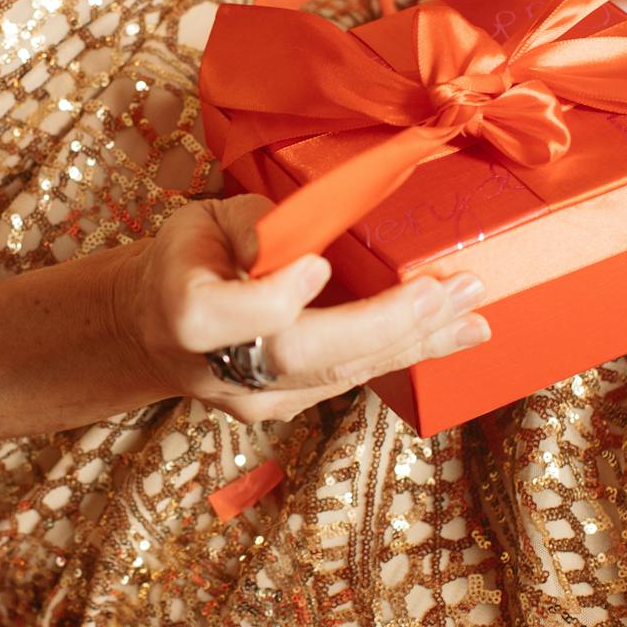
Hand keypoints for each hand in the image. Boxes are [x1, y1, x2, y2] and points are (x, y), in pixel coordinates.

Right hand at [111, 194, 490, 424]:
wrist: (154, 325)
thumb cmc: (185, 259)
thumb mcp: (198, 220)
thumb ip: (247, 226)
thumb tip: (303, 238)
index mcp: (187, 314)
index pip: (234, 317)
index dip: (278, 296)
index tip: (319, 264)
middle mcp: (223, 368)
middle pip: (307, 356)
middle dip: (386, 323)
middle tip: (448, 292)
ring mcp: (257, 397)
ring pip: (341, 373)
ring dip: (414, 341)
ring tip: (472, 314)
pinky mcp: (286, 406)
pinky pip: (350, 379)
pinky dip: (404, 352)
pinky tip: (451, 333)